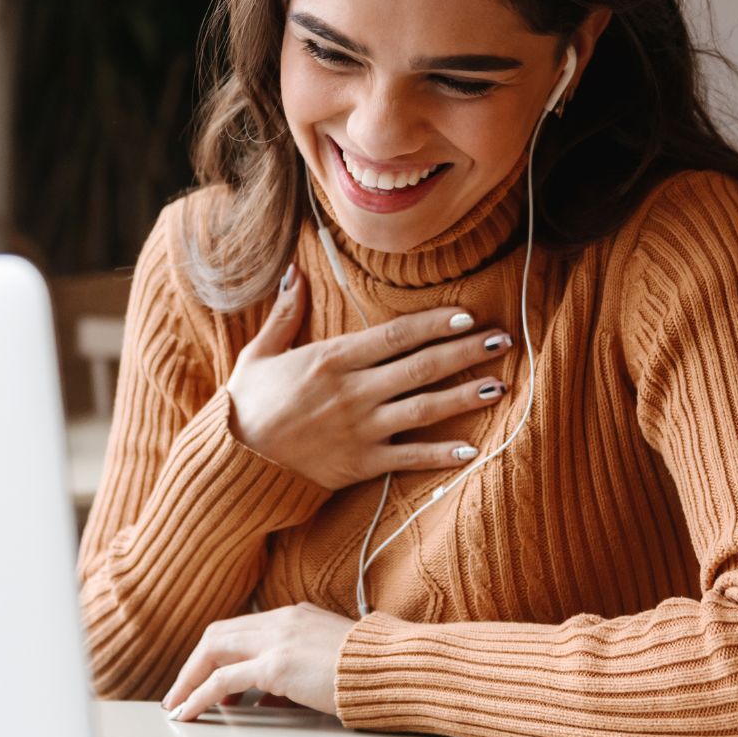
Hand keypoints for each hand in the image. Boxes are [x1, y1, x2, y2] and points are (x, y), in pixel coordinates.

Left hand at [161, 603, 355, 719]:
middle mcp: (281, 621)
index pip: (240, 628)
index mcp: (294, 615)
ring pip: (213, 651)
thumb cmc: (369, 668)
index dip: (217, 652)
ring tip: (178, 704)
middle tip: (181, 691)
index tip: (206, 676)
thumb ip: (296, 669)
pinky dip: (199, 695)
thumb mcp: (327, 659)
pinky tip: (189, 710)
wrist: (392, 667)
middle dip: (193, 664)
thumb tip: (271, 697)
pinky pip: (223, 680)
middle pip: (219, 634)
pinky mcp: (276, 666)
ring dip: (189, 680)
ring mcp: (277, 640)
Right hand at [224, 264, 516, 492]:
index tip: (467, 315)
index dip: (435, 323)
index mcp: (332, 358)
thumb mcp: (260, 353)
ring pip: (424, 409)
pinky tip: (472, 449)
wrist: (234, 462)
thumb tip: (294, 272)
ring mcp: (361, 429)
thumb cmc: (247, 405)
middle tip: (503, 339)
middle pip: (421, 366)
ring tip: (500, 384)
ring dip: (465, 396)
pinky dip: (441, 455)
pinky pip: (409, 459)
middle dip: (466, 351)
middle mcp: (353, 391)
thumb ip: (285, 313)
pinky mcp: (361, 464)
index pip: (396, 335)